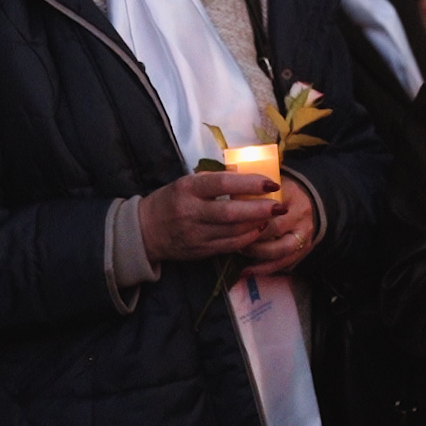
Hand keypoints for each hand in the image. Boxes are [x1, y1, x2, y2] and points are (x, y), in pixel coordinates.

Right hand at [138, 172, 283, 262]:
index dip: (250, 183)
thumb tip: (248, 174)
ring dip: (257, 224)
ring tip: (273, 216)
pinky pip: (230, 245)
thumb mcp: (186, 183)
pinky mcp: (200, 251)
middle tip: (280, 205)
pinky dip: (248, 238)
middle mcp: (191, 212)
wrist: (145, 231)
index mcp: (187, 189)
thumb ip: (214, 180)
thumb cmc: (170, 200)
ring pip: (234, 232)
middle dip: (260, 209)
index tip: (271, 182)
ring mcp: (196, 235)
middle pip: (231, 212)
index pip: (222, 184)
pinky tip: (258, 230)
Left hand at [240, 173, 317, 272]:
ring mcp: (305, 233)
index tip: (231, 218)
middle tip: (232, 237)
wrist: (305, 203)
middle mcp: (301, 213)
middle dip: (252, 235)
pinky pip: (284, 263)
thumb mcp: (267, 186)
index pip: (269, 204)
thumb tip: (224, 193)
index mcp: (291, 194)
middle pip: (276, 227)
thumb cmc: (278, 194)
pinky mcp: (304, 249)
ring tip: (241, 251)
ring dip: (258, 253)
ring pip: (282, 249)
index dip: (250, 214)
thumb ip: (249, 190)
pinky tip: (247, 271)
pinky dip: (264, 269)